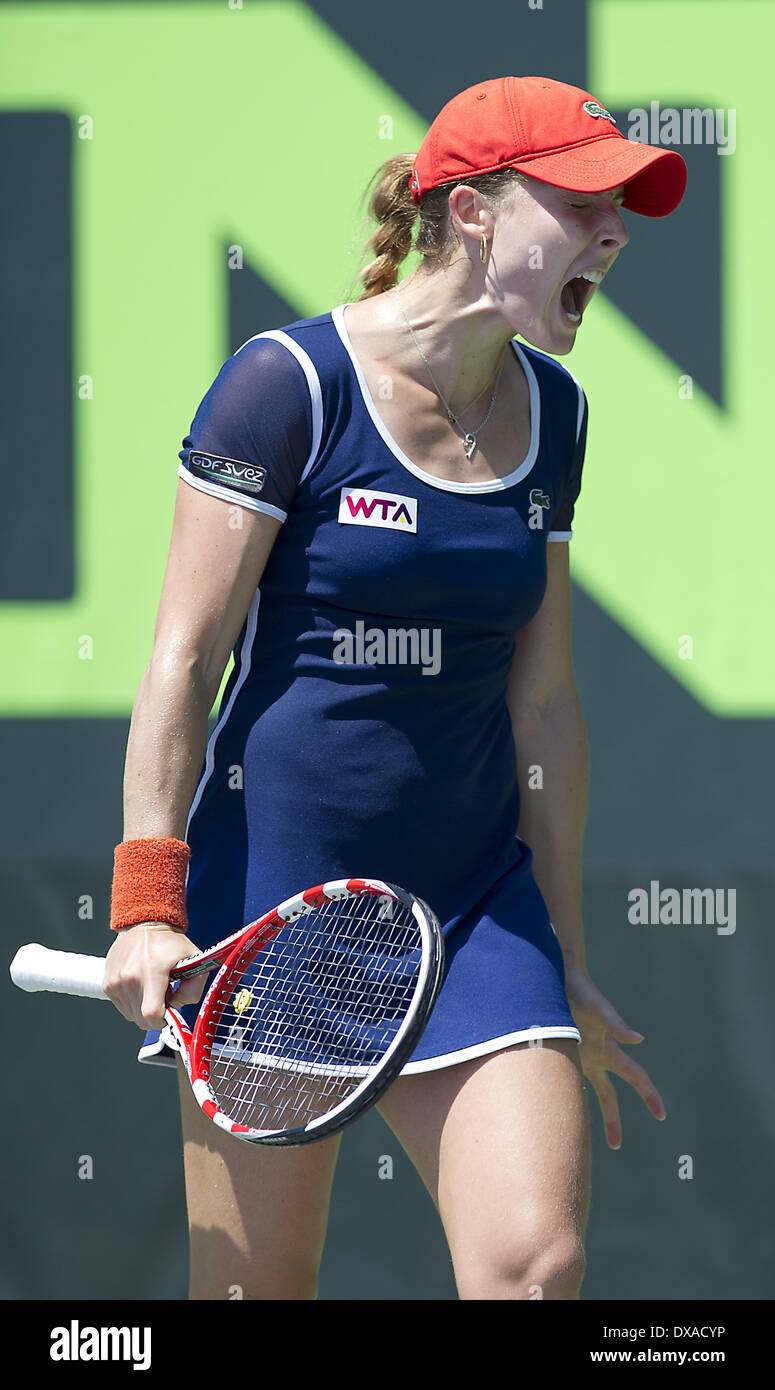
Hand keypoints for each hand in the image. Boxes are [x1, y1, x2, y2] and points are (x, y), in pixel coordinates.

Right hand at [103, 922, 205, 1029]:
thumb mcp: (194, 960)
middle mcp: (129, 977)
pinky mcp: (107, 983)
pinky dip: (133, 1001)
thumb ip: (193, 989)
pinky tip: (141, 984)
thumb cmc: (169, 942)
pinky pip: (122, 1006)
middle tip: (163, 995)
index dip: (163, 1020)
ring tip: (152, 987)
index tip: (169, 1012)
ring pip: (131, 1015)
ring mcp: (115, 981)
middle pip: (141, 1019)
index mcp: (152, 972)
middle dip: (155, 1015)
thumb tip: (177, 1006)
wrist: (144, 924)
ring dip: (143, 1007)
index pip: (151, 1014)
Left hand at [563, 961, 665, 1148]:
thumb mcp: (599, 1009)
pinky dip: (562, 1094)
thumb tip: (638, 1039)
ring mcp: (576, 1055)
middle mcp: (595, 1055)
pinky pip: (561, 1079)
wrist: (556, 978)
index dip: (650, 1095)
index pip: (635, 1077)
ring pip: (584, 1091)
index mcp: (609, 1049)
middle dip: (613, 1119)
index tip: (661, 1115)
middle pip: (609, 1095)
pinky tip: (553, 1109)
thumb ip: (617, 1025)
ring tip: (577, 1134)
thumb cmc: (580, 992)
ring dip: (583, 1112)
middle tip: (616, 1144)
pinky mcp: (558, 1051)